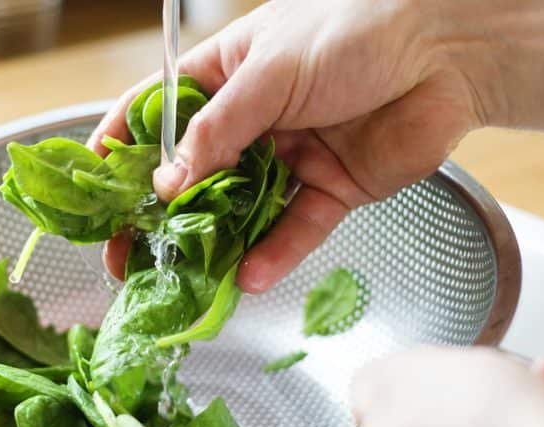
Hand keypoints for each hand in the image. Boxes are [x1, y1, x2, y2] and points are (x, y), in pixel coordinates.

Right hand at [92, 0, 486, 289]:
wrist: (450, 49)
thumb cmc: (355, 30)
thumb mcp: (269, 72)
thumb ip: (217, 131)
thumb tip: (166, 184)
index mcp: (227, 74)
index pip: (158, 114)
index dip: (121, 148)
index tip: (92, 188)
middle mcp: (253, 119)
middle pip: (192, 174)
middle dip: (158, 215)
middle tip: (127, 255)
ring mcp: (291, 156)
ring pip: (240, 210)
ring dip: (213, 244)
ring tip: (182, 279)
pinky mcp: (332, 188)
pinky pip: (295, 228)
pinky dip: (274, 254)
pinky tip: (247, 276)